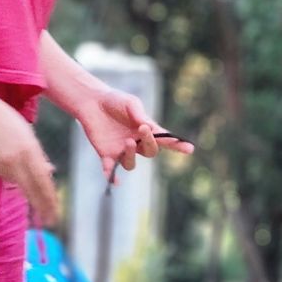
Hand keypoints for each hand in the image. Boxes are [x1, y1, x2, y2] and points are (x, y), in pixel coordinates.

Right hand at [0, 87, 58, 224]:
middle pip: (32, 191)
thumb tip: (49, 172)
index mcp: (29, 150)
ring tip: (8, 151)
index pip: (43, 182)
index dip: (50, 200)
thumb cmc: (3, 118)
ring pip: (15, 180)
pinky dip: (2, 167)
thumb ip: (38, 155)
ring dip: (18, 175)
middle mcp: (16, 161)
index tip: (56, 213)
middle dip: (42, 207)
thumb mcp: (26, 134)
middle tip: (50, 220)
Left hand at [77, 89, 193, 177]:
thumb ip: (138, 113)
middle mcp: (137, 144)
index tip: (189, 148)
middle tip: (143, 129)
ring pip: (131, 164)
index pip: (164, 140)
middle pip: (150, 152)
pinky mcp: (107, 155)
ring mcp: (122, 151)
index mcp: (146, 132)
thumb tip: (146, 127)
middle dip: (149, 142)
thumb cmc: (115, 101)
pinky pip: (111, 170)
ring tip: (127, 142)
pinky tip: (114, 180)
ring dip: (131, 155)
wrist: (92, 102)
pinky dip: (112, 176)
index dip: (177, 145)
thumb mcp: (130, 103)